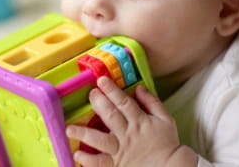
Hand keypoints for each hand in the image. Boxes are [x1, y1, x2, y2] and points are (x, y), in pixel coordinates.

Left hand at [66, 77, 195, 165]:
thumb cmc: (168, 144)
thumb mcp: (166, 119)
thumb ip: (152, 102)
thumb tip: (138, 87)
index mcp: (139, 122)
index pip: (123, 102)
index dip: (111, 90)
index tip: (101, 80)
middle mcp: (127, 134)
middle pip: (110, 116)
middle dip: (98, 103)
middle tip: (89, 94)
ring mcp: (121, 151)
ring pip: (100, 141)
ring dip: (84, 133)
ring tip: (70, 129)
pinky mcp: (117, 166)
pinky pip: (101, 163)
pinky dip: (89, 160)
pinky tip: (78, 155)